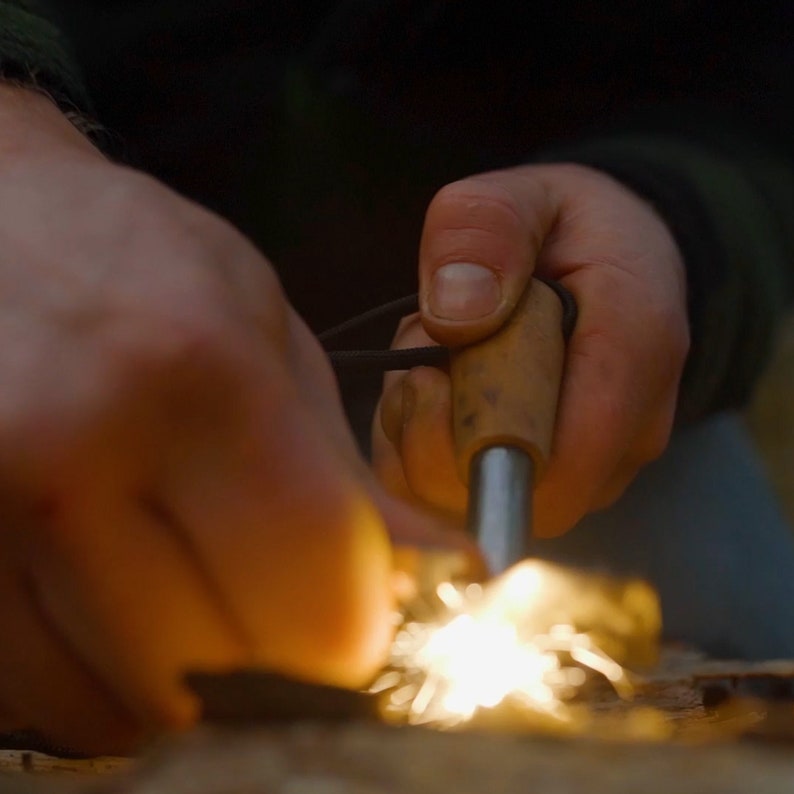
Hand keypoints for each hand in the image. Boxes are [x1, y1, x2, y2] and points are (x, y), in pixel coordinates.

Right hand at [0, 86, 468, 753]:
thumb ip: (343, 468)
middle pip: (225, 676)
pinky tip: (110, 590)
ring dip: (179, 673)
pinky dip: (98, 671)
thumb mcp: (264, 329)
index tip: (353, 617)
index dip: (356, 632)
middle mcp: (70, 456)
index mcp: (198, 379)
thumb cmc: (135, 265)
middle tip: (264, 594)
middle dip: (272, 660)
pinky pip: (43, 695)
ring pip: (124, 708)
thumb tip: (434, 571)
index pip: (319, 600)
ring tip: (178, 576)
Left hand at [374, 163, 689, 536]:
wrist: (605, 262)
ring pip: (481, 503)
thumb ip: (487, 230)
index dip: (474, 444)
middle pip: (514, 498)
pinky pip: (464, 499)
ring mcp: (593, 466)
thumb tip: (455, 315)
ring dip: (424, 439)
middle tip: (424, 361)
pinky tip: (434, 394)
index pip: (562, 464)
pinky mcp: (555, 479)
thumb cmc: (563, 230)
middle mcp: (628, 431)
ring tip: (435, 366)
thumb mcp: (522, 196)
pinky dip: (422, 452)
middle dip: (435, 438)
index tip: (428, 378)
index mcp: (635, 350)